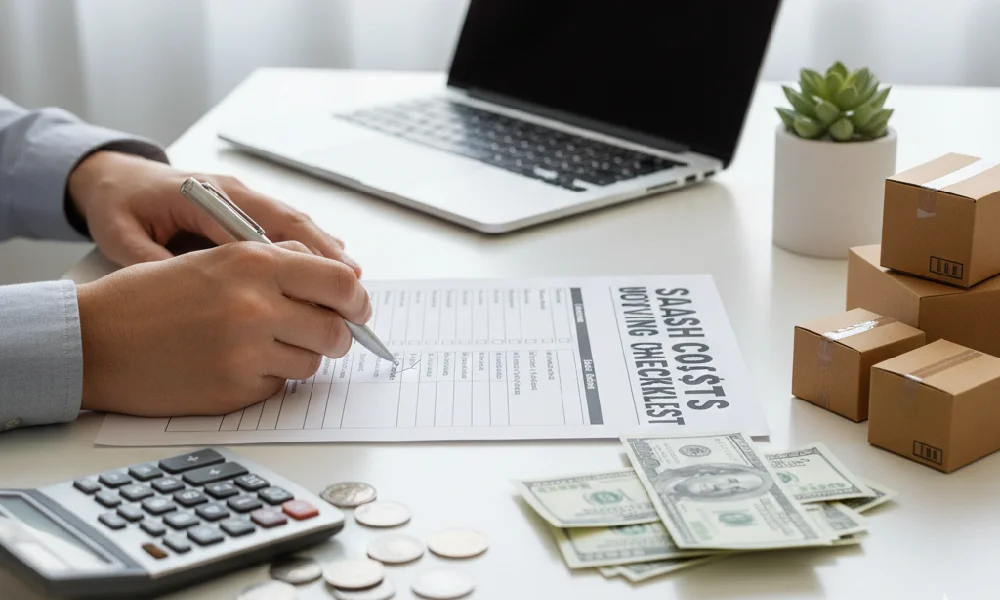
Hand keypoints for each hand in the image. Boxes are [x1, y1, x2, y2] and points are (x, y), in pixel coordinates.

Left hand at [67, 150, 360, 274]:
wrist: (115, 177)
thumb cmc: (120, 206)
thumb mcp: (122, 237)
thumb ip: (152, 261)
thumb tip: (186, 290)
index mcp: (206, 196)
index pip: (263, 226)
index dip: (299, 254)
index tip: (323, 280)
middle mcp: (234, 193)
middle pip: (293, 222)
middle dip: (328, 255)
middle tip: (355, 289)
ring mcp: (244, 198)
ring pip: (297, 223)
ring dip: (326, 251)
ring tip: (354, 283)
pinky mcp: (247, 207)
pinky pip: (287, 226)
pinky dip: (313, 246)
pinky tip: (333, 269)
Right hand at [75, 241, 371, 416]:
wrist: (91, 340)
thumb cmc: (148, 298)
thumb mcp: (213, 259)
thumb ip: (275, 262)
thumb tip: (333, 278)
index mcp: (252, 263)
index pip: (339, 282)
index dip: (355, 299)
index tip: (357, 308)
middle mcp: (255, 305)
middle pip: (336, 331)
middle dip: (335, 336)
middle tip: (322, 334)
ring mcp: (245, 352)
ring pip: (312, 363)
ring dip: (298, 358)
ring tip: (261, 347)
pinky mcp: (234, 390)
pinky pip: (277, 387)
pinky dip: (266, 379)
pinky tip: (231, 366)